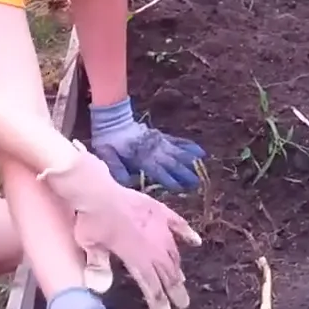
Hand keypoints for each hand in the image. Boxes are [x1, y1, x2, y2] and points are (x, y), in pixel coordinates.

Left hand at [40, 154, 200, 308]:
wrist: (95, 189)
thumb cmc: (89, 219)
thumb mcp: (89, 245)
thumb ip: (98, 266)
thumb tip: (100, 290)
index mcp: (136, 255)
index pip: (151, 284)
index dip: (159, 302)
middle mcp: (152, 244)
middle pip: (166, 272)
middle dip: (174, 290)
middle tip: (183, 303)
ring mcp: (158, 226)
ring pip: (172, 252)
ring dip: (177, 268)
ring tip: (181, 280)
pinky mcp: (158, 211)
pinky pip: (177, 223)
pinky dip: (186, 233)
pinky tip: (196, 241)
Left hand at [89, 97, 206, 191]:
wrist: (113, 121)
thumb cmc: (109, 141)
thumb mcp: (106, 155)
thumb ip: (116, 167)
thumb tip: (126, 181)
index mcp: (141, 157)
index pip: (158, 170)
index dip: (168, 179)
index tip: (180, 188)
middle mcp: (154, 150)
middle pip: (172, 163)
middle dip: (184, 173)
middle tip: (196, 184)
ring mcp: (159, 142)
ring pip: (178, 152)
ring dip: (190, 161)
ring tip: (201, 169)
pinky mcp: (161, 137)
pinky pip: (178, 142)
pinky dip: (189, 146)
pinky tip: (200, 152)